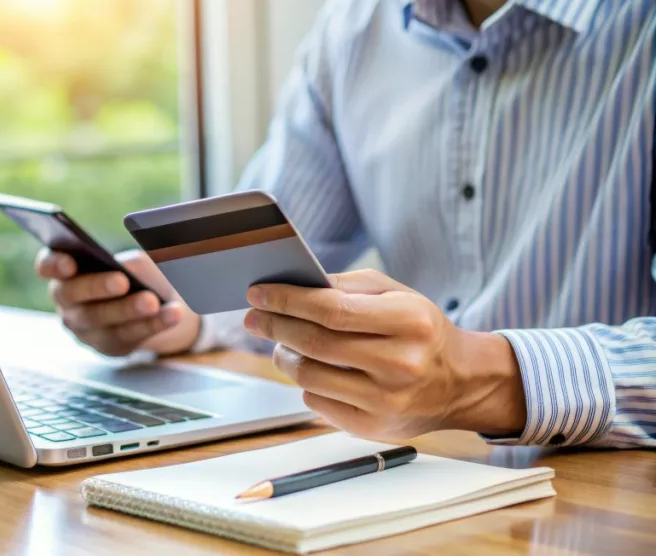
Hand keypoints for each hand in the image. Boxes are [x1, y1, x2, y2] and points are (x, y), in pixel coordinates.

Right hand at [35, 248, 200, 356]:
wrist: (153, 302)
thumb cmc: (135, 273)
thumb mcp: (135, 261)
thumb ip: (129, 262)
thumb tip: (132, 271)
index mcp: (65, 272)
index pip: (46, 266)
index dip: (53, 264)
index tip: (69, 262)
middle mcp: (67, 302)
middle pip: (72, 295)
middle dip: (97, 287)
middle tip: (122, 281)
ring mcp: (84, 328)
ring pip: (101, 321)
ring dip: (127, 310)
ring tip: (152, 301)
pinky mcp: (107, 346)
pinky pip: (127, 337)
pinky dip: (152, 324)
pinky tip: (172, 314)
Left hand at [243, 269, 526, 439]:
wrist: (460, 382)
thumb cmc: (419, 329)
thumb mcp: (396, 295)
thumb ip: (346, 287)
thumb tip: (290, 287)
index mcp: (410, 321)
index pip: (332, 311)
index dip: (287, 301)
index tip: (257, 293)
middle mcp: (401, 364)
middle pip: (315, 344)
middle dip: (275, 326)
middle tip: (254, 317)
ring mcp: (386, 401)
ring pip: (309, 376)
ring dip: (284, 356)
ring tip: (280, 343)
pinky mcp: (373, 428)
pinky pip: (317, 402)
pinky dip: (306, 383)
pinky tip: (311, 369)